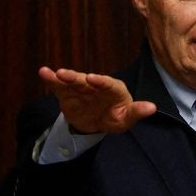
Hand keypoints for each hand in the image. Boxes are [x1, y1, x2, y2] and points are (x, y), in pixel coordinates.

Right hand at [39, 67, 155, 133]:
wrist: (95, 123)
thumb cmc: (114, 118)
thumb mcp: (125, 119)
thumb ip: (136, 112)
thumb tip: (152, 108)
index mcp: (114, 89)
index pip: (108, 84)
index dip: (100, 81)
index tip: (92, 78)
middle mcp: (96, 85)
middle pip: (86, 80)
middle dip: (77, 77)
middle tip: (67, 74)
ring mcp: (81, 87)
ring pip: (72, 81)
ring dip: (64, 77)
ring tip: (56, 74)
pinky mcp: (67, 92)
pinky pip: (59, 85)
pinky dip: (51, 79)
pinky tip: (44, 72)